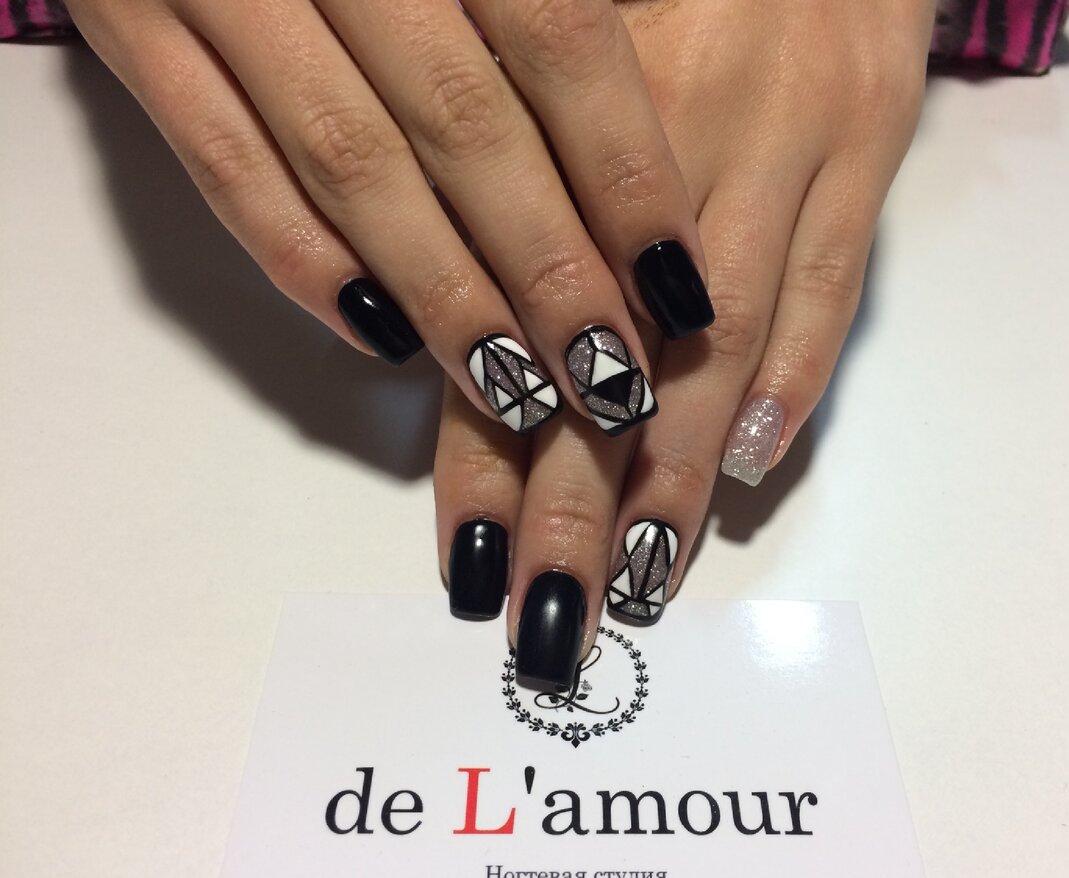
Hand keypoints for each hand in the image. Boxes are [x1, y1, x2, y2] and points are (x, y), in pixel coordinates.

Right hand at [65, 0, 712, 434]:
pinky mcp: (128, 26)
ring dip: (442, 290)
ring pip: (349, 160)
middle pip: (464, 123)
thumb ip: (536, 8)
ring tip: (518, 388)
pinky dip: (301, 260)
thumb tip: (650, 119)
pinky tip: (381, 337)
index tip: (679, 288)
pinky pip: (219, 161)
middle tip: (610, 377)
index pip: (562, 41)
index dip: (624, 174)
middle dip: (547, 267)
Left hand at [434, 0, 935, 689]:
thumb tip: (480, 352)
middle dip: (576, 501)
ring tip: (642, 576)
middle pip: (611, 358)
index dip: (486, 453)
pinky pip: (831, 278)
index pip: (505, 324)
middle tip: (553, 614)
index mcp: (552, 124)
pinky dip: (794, 379)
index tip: (474, 562)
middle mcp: (661, 143)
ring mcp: (776, 145)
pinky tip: (750, 466)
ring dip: (678, 472)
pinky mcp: (864, 144)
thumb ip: (506, 198)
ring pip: (718, 341)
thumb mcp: (544, 64)